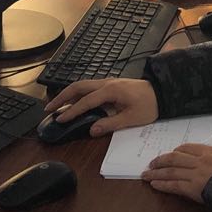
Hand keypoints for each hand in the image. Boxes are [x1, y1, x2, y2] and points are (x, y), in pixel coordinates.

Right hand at [42, 78, 156, 137]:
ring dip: (68, 93)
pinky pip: (89, 86)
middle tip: (48, 109)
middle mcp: (107, 83)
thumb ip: (111, 124)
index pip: (86, 101)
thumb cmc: (150, 105)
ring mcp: (108, 82)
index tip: (60, 119)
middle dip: (62, 97)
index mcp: (111, 91)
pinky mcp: (110, 84)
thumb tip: (92, 130)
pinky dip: (77, 93)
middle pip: (78, 87)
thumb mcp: (131, 118)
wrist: (162, 92)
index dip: (72, 111)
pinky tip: (73, 101)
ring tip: (56, 105)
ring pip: (82, 85)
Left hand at [142, 144, 211, 203]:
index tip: (171, 153)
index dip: (177, 151)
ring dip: (156, 172)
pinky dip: (162, 184)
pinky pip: (173, 185)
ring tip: (146, 174)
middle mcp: (199, 161)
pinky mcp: (192, 189)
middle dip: (161, 160)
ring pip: (170, 171)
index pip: (188, 148)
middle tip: (151, 163)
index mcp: (210, 152)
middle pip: (174, 158)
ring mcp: (194, 174)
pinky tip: (154, 184)